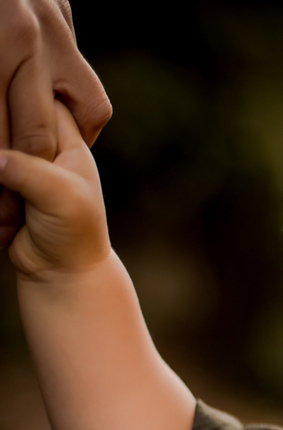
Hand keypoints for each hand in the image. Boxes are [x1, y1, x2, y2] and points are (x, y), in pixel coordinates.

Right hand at [0, 102, 110, 279]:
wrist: (61, 274)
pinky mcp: (2, 187)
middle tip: (11, 175)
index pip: (44, 102)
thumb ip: (27, 169)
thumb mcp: (59, 196)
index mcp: (70, 145)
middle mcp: (45, 151)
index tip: (10, 111)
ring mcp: (22, 169)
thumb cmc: (73, 234)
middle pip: (9, 122)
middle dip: (3, 143)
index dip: (24, 100)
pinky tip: (5, 213)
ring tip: (15, 205)